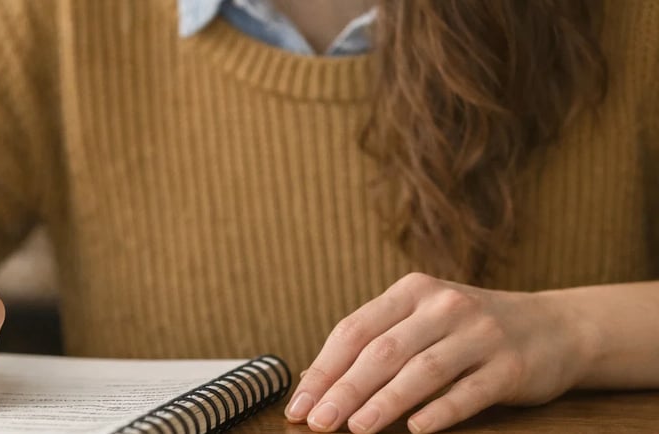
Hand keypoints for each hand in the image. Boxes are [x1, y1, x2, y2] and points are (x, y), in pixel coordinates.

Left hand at [284, 272, 592, 432]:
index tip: (299, 404)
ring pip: (421, 371)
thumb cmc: (469, 329)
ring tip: (355, 428)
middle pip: (383, 351)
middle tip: (318, 422)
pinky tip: (416, 429)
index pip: (355, 330)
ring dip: (384, 402)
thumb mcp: (423, 320)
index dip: (323, 369)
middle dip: (344, 390)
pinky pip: (468, 391)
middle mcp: (444, 306)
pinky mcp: (510, 366)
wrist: (555, 326)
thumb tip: (314, 382)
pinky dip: (440, 411)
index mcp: (412, 292)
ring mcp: (480, 334)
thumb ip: (376, 342)